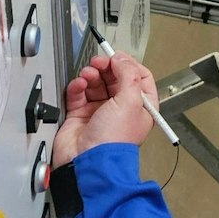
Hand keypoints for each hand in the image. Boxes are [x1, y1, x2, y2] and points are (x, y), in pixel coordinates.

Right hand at [51, 53, 157, 167]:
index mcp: (141, 107)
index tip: (118, 57)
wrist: (88, 160)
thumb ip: (128, 75)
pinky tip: (79, 85)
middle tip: (99, 62)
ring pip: (95, 84)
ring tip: (87, 75)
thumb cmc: (114, 140)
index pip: (139, 78)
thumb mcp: (130, 101)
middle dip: (107, 68)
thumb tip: (123, 58)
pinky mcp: (80, 115)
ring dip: (91, 75)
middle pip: (115, 78)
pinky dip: (78, 86)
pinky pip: (78, 93)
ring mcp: (100, 112)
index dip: (128, 65)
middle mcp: (121, 109)